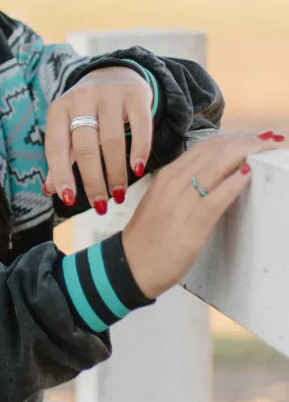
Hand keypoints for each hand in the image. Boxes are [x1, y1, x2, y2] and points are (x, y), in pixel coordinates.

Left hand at [42, 66, 151, 210]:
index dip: (61, 174)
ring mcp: (109, 94)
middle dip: (92, 180)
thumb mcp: (68, 129)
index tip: (69, 199)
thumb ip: (61, 158)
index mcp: (58, 109)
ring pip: (111, 140)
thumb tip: (49, 190)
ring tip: (119, 195)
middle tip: (100, 206)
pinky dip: (139, 150)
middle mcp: (81, 98)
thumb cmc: (86, 112)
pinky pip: (140, 126)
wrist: (114, 74)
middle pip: (85, 146)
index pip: (55, 146)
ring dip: (115, 172)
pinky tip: (138, 169)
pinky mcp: (135, 94)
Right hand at [121, 131, 287, 299]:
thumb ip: (183, 186)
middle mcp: (174, 181)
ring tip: (268, 149)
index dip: (234, 138)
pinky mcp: (193, 220)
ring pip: (219, 164)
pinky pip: (220, 194)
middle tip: (269, 139)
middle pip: (216, 149)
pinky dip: (237, 180)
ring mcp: (183, 199)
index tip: (252, 138)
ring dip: (248, 153)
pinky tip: (250, 173)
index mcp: (168, 174)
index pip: (206, 146)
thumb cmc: (149, 237)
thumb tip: (212, 178)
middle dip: (247, 140)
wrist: (132, 264)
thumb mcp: (162, 201)